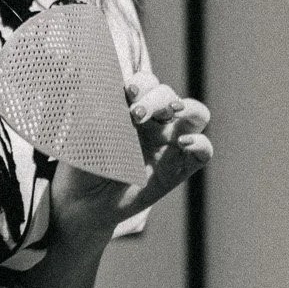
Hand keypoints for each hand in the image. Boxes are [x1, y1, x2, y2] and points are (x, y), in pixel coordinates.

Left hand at [50, 74, 212, 232]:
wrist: (86, 203)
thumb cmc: (85, 164)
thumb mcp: (85, 135)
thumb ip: (97, 111)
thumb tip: (97, 85)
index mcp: (134, 108)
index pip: (147, 84)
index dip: (142, 84)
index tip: (127, 93)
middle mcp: (156, 122)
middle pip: (169, 95)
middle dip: (156, 99)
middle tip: (136, 115)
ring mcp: (171, 143)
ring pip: (197, 114)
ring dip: (187, 108)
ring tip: (172, 112)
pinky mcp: (180, 168)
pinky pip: (204, 150)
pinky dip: (200, 142)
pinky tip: (183, 142)